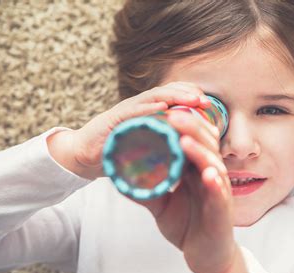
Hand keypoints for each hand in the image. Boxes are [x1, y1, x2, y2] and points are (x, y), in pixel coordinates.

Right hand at [48, 82, 211, 179]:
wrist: (84, 156)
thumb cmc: (118, 152)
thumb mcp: (146, 147)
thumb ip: (164, 144)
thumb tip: (189, 153)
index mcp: (147, 112)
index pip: (172, 97)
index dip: (190, 97)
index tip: (209, 105)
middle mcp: (138, 107)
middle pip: (166, 93)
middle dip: (187, 94)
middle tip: (205, 100)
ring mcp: (126, 112)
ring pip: (152, 98)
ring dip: (174, 96)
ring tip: (193, 99)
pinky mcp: (113, 120)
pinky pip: (132, 111)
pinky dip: (147, 108)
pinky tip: (161, 107)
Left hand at [130, 83, 235, 272]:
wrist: (207, 257)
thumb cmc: (189, 226)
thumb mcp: (162, 204)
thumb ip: (146, 188)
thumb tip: (121, 174)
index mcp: (196, 170)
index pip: (192, 140)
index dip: (181, 124)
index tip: (164, 109)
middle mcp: (210, 175)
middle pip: (205, 145)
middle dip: (191, 128)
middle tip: (173, 113)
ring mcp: (219, 192)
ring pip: (213, 164)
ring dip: (200, 150)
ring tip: (185, 137)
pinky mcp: (223, 211)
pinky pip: (220, 194)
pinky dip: (215, 183)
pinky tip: (207, 173)